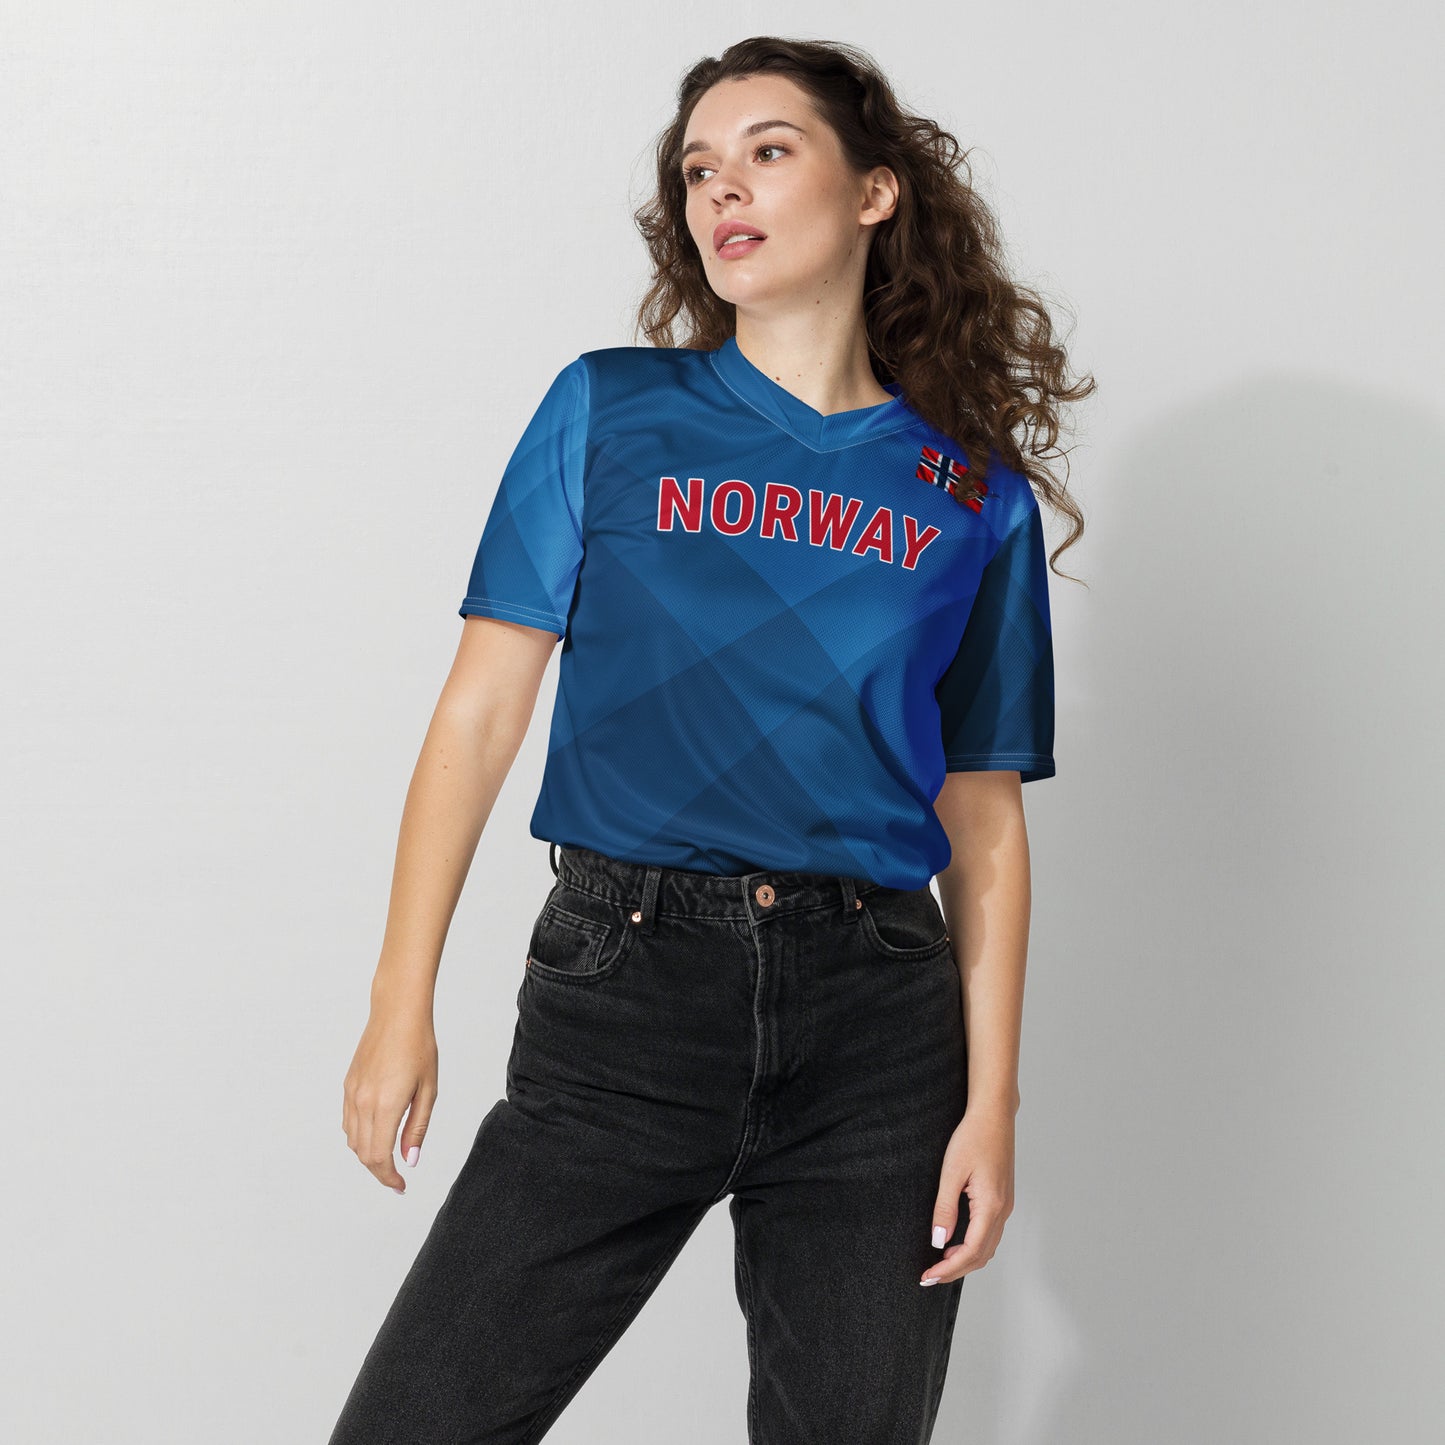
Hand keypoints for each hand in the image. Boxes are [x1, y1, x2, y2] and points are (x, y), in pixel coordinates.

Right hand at [341, 1001, 437, 1194]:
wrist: (397, 1013)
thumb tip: (409, 1160)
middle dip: (379, 1171)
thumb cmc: (419, 1046)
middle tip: (397, 1178)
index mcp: (385, 1105)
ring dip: (368, 1155)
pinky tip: (375, 1134)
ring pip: (352, 1140)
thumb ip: (417, 1127)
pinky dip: (359, 1136)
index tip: (401, 1186)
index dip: (389, 1177)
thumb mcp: (428, 1089)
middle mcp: (363, 1103)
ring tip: (388, 1158)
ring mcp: (352, 1094)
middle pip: (363, 1154)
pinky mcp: (348, 1085)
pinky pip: (348, 1121)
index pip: (379, 1157)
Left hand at [921, 1104, 1015, 1284]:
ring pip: (988, 1247)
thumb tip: (939, 1241)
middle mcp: (1003, 1210)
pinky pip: (990, 1233)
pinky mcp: (1003, 1199)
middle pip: (982, 1255)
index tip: (928, 1276)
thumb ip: (945, 1208)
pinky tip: (956, 1242)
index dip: (949, 1269)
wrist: (994, 1115)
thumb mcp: (952, 1172)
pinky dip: (974, 1246)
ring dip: (965, 1260)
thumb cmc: (972, 1137)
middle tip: (929, 1276)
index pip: (971, 1252)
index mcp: (991, 1206)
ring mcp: (1006, 1206)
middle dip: (956, 1270)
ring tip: (940, 1262)